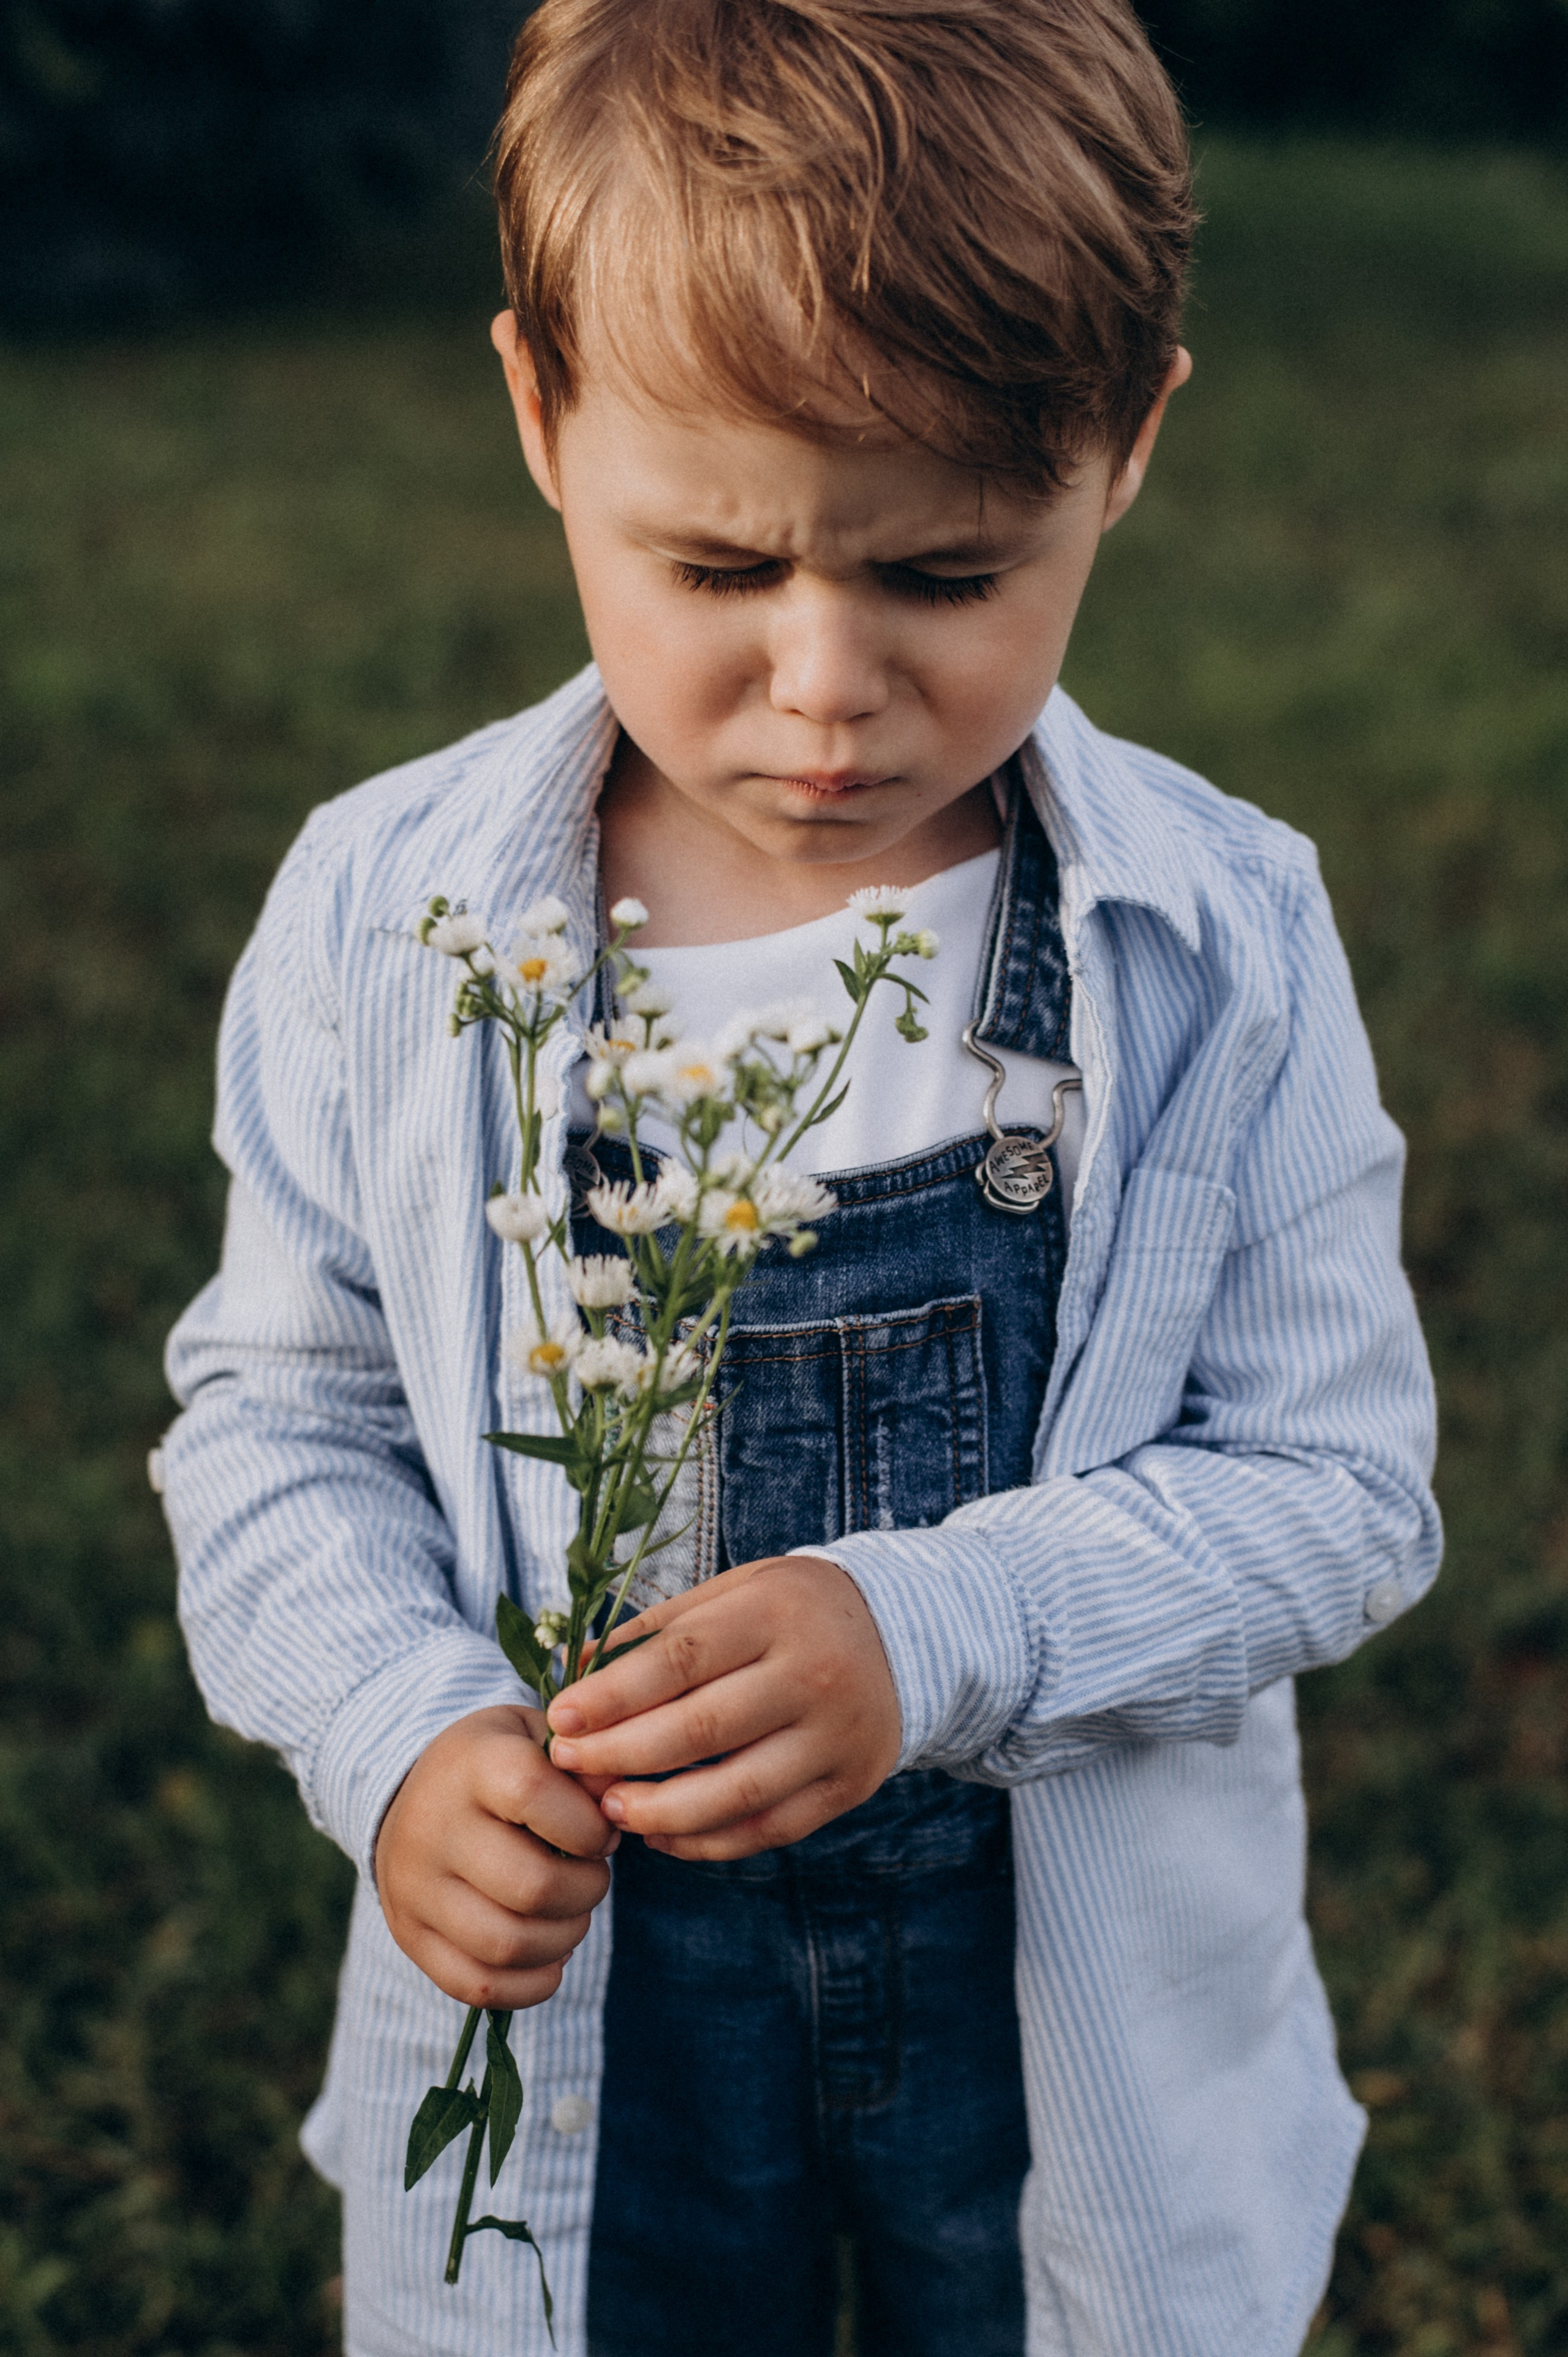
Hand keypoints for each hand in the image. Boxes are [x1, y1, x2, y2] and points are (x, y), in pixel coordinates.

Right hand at [376, 1704, 618, 2009]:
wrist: (411, 1794)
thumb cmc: (496, 1766)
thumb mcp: (536, 1740)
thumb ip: (583, 1766)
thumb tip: (615, 1810)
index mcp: (471, 1765)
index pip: (533, 1793)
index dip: (587, 1824)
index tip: (601, 1832)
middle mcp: (433, 1827)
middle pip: (530, 1886)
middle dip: (586, 1891)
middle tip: (592, 1878)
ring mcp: (414, 1888)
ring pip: (506, 1945)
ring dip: (564, 1940)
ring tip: (572, 1915)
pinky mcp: (410, 1936)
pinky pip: (477, 1986)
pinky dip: (530, 1984)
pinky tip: (550, 1956)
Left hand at [545, 1556, 901, 1860]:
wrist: (901, 1633)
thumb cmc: (790, 1610)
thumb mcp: (732, 1593)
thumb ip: (656, 1631)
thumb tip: (573, 1668)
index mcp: (775, 1613)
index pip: (680, 1660)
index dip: (613, 1695)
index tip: (560, 1719)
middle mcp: (814, 1674)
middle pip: (701, 1729)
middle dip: (621, 1756)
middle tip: (571, 1769)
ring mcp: (837, 1735)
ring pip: (735, 1792)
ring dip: (659, 1810)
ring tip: (609, 1811)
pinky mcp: (849, 1784)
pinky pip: (768, 1827)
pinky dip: (708, 1840)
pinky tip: (662, 1833)